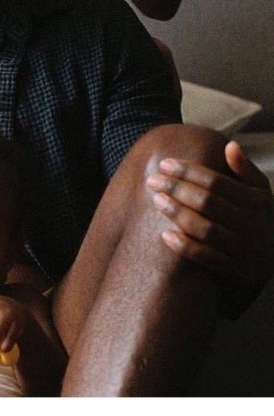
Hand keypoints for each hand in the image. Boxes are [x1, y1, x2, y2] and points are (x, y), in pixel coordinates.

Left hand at [146, 141, 273, 286]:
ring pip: (204, 228)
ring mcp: (241, 248)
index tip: (165, 164)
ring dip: (177, 214)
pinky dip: (184, 246)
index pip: (216, 182)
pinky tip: (165, 235)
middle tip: (153, 180)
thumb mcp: (262, 193)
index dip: (188, 172)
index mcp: (256, 201)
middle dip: (176, 189)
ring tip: (157, 200)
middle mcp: (249, 223)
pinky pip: (205, 257)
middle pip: (206, 202)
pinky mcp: (232, 270)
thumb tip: (230, 145)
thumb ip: (246, 170)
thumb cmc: (263, 220)